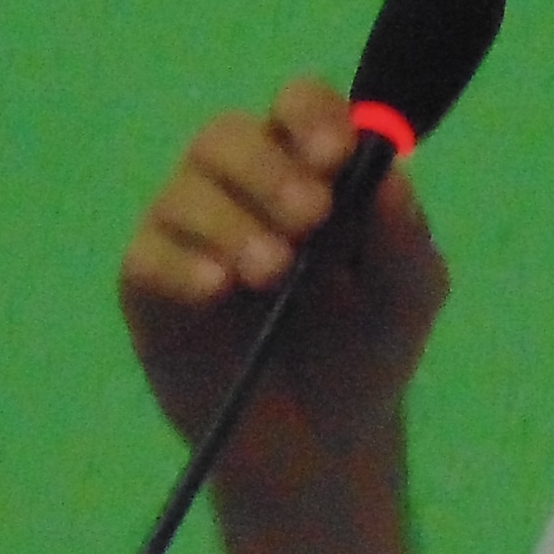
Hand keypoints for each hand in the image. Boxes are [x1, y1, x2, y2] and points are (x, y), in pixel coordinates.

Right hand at [117, 78, 448, 497]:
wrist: (322, 447)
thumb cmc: (364, 355)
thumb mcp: (406, 299)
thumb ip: (404, 238)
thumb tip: (390, 174)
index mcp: (304, 169)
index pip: (296, 107)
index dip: (311, 115)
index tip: (337, 155)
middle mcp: (238, 188)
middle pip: (227, 136)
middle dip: (269, 170)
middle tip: (310, 219)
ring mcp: (188, 234)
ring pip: (184, 189)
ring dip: (231, 221)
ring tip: (271, 272)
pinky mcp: (149, 288)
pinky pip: (147, 256)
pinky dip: (182, 265)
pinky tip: (217, 289)